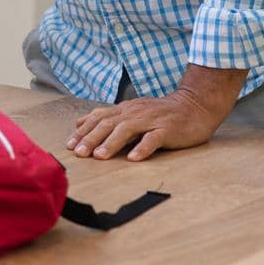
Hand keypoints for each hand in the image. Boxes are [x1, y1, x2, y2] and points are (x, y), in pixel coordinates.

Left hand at [66, 65, 245, 161]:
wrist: (194, 106)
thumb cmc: (161, 113)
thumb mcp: (132, 112)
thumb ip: (109, 117)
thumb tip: (81, 122)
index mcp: (124, 110)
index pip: (98, 118)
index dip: (83, 131)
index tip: (69, 145)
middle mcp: (134, 113)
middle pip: (108, 124)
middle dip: (91, 138)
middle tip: (78, 153)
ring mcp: (151, 120)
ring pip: (127, 130)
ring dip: (111, 143)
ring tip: (99, 156)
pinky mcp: (167, 129)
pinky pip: (153, 139)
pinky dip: (143, 148)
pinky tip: (134, 158)